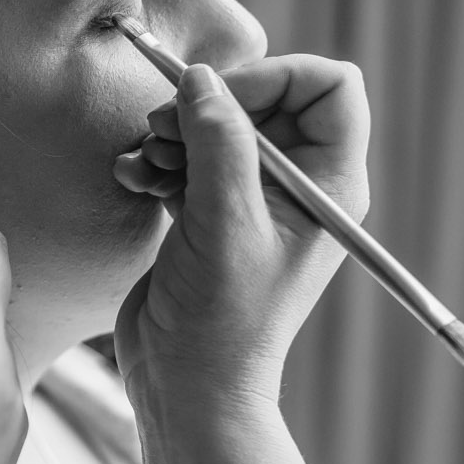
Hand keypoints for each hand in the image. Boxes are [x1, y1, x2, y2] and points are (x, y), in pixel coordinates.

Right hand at [113, 54, 370, 406]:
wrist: (186, 386)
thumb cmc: (225, 320)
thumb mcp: (226, 222)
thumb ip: (219, 141)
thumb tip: (199, 78)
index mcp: (330, 183)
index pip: (328, 86)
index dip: (274, 78)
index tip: (219, 100)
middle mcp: (298, 185)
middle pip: (264, 98)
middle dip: (209, 104)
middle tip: (163, 128)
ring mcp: (251, 199)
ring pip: (218, 124)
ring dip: (173, 133)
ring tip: (147, 161)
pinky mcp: (208, 213)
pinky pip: (186, 158)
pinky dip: (156, 161)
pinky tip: (134, 182)